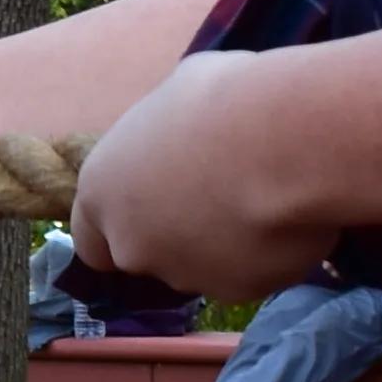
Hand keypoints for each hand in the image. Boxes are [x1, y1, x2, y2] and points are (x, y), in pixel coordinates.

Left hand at [64, 53, 324, 299]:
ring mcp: (182, 275)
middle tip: (217, 196)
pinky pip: (249, 273)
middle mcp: (131, 245)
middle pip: (147, 254)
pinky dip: (263, 253)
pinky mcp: (236, 293)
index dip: (120, 227)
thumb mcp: (182, 87)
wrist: (290, 145)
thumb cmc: (226, 100)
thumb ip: (168, 126)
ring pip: (200, 266)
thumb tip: (188, 123)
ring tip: (262, 198)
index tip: (153, 209)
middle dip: (176, 236)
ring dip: (221, 243)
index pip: (92, 240)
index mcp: (102, 192)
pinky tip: (286, 217)